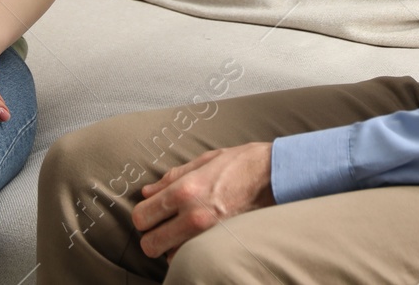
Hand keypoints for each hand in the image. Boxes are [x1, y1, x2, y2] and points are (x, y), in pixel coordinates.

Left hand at [130, 142, 275, 259]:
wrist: (276, 176)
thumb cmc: (241, 164)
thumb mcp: (204, 161)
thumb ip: (171, 178)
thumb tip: (148, 191)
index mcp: (184, 190)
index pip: (142, 217)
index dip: (142, 217)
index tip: (151, 214)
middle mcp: (193, 215)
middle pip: (150, 244)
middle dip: (152, 237)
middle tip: (161, 227)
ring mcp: (208, 234)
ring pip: (170, 256)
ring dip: (172, 246)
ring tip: (183, 231)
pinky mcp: (223, 244)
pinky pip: (195, 258)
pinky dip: (191, 252)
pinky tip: (198, 237)